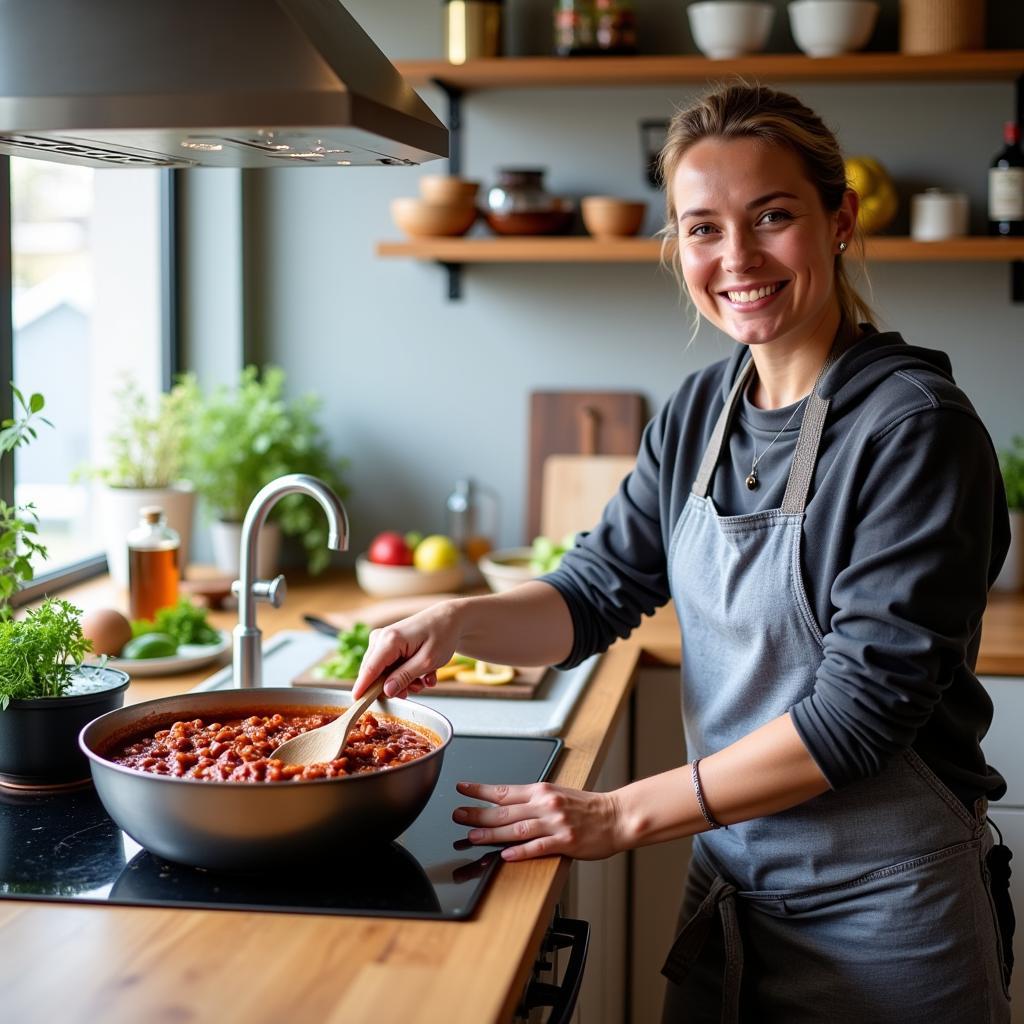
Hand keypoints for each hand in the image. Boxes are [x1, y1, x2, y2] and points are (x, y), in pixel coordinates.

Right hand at [351, 600, 460, 698]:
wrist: (450, 619)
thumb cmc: (442, 636)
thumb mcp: (427, 661)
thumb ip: (405, 677)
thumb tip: (385, 692)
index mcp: (389, 640)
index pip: (369, 669)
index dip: (362, 688)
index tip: (356, 704)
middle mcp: (381, 638)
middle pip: (374, 673)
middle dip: (393, 686)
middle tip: (416, 688)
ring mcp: (383, 640)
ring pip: (383, 672)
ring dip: (403, 681)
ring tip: (424, 679)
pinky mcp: (388, 644)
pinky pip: (389, 667)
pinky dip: (405, 673)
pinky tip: (424, 673)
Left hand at [453, 781, 625, 861]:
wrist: (617, 816)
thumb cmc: (588, 807)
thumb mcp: (558, 794)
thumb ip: (533, 800)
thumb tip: (506, 806)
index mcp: (542, 791)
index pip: (504, 790)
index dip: (480, 790)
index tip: (460, 788)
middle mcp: (546, 804)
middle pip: (505, 810)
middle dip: (478, 813)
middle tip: (457, 815)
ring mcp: (555, 823)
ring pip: (517, 828)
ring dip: (493, 833)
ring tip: (473, 836)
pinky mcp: (566, 841)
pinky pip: (539, 847)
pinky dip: (521, 851)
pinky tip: (506, 855)